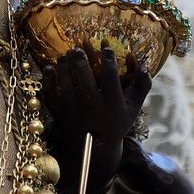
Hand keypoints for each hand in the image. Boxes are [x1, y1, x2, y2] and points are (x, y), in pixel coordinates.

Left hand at [41, 46, 151, 193]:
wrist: (98, 147)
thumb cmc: (118, 120)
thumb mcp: (134, 106)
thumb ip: (142, 84)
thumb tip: (145, 63)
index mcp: (113, 104)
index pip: (110, 76)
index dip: (108, 58)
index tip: (105, 46)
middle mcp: (93, 108)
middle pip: (84, 80)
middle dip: (80, 61)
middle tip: (77, 48)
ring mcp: (75, 112)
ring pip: (66, 86)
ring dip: (63, 67)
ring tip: (65, 55)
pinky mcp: (60, 115)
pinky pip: (51, 96)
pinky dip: (48, 81)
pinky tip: (49, 67)